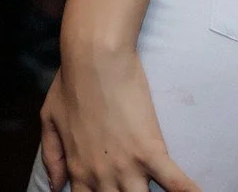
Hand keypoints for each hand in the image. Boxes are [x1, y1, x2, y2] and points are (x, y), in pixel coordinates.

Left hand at [39, 39, 198, 191]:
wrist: (94, 59)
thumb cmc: (70, 83)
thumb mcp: (50, 121)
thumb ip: (52, 158)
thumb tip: (54, 187)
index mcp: (79, 171)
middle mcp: (102, 177)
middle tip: (135, 190)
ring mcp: (127, 166)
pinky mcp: (150, 150)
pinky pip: (174, 180)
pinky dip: (188, 190)